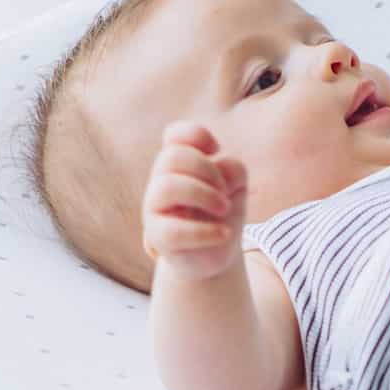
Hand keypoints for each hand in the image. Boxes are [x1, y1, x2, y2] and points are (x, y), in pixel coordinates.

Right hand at [142, 121, 247, 281]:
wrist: (214, 254)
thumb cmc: (221, 213)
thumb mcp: (236, 185)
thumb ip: (231, 169)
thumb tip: (216, 179)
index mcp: (177, 163)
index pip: (174, 135)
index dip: (197, 136)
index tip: (217, 151)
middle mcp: (160, 181)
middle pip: (174, 156)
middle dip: (208, 170)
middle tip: (225, 192)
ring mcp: (154, 208)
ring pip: (168, 187)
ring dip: (205, 195)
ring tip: (224, 209)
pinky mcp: (157, 237)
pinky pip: (174, 231)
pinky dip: (207, 231)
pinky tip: (224, 234)